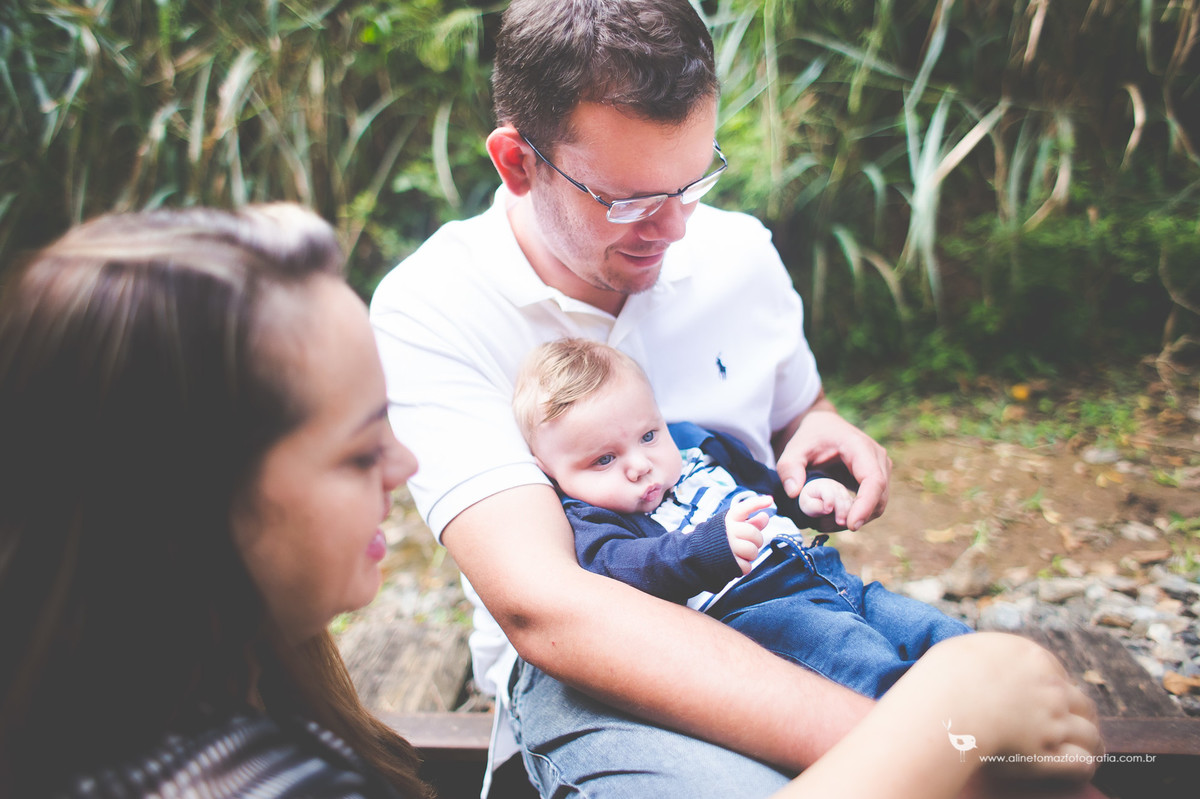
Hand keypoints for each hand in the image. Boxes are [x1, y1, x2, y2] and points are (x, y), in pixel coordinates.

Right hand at [725, 494, 771, 573]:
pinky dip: (744, 566)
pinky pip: (747, 566)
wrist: (698, 555)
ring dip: (750, 555)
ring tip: (741, 553)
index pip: (744, 508)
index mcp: (728, 520)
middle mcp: (728, 531)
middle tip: (747, 543)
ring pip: (752, 551)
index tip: (770, 500)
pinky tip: (736, 562)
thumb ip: (751, 522)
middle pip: (755, 534)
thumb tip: (766, 516)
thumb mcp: (733, 526)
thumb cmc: (721, 538)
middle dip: (756, 541)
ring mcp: (728, 547)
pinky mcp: (729, 563)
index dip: (757, 503)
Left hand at [776, 399, 890, 531]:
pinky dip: (855, 515)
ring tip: (825, 522)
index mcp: (860, 447)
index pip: (873, 480)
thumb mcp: (795, 447)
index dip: (865, 505)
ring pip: (878, 504)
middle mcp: (878, 458)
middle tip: (825, 525)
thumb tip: (794, 493)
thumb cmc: (811, 436)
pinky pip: (873, 504)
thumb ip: (789, 467)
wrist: (825, 427)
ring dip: (855, 518)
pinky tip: (832, 519)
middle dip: (856, 517)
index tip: (851, 526)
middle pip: (879, 497)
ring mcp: (881, 469)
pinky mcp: (877, 480)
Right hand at [896, 634, 1101, 781]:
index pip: (1059, 674)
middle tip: (1071, 728)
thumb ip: (983, 651)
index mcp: (1034, 658)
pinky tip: (1079, 772)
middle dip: (1080, 716)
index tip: (1047, 702)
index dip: (1055, 689)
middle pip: (1082, 703)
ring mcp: (1054, 722)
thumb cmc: (945, 675)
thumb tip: (977, 656)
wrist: (946, 705)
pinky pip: (1081, 763)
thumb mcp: (965, 648)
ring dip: (1089, 744)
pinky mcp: (1049, 753)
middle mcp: (1052, 688)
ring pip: (1090, 734)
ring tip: (1085, 753)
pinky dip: (1082, 768)